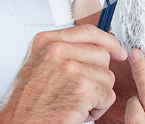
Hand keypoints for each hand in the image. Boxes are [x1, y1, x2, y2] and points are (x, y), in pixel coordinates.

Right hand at [0, 24, 127, 123]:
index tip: (118, 50)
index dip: (108, 41)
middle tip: (82, 92)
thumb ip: (64, 51)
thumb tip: (97, 47)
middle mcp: (58, 50)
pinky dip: (98, 109)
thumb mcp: (39, 64)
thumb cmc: (26, 103)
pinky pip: (107, 95)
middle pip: (102, 55)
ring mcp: (70, 68)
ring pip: (107, 77)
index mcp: (47, 41)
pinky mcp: (82, 88)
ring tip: (75, 103)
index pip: (88, 31)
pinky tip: (79, 113)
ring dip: (97, 95)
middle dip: (99, 76)